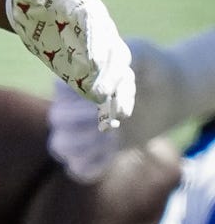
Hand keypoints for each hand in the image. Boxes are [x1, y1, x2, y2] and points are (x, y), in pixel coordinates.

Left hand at [8, 0, 134, 129]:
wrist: (36, 1)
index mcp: (86, 8)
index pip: (95, 26)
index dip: (95, 43)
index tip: (91, 62)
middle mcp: (100, 31)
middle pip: (111, 53)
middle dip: (107, 73)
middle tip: (98, 92)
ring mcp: (99, 51)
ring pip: (118, 72)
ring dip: (119, 92)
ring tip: (118, 114)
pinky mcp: (92, 67)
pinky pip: (109, 85)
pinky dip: (112, 101)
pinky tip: (113, 121)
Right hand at [48, 38, 182, 181]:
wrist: (166, 92)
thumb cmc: (150, 67)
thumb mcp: (141, 55)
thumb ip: (116, 65)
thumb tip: (97, 90)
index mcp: (73, 78)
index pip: (60, 92)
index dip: (84, 98)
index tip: (110, 95)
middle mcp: (68, 105)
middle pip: (58, 121)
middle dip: (89, 123)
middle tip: (116, 120)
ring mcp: (78, 130)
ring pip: (60, 147)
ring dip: (89, 146)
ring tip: (113, 138)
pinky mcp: (92, 150)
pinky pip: (77, 169)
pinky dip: (93, 166)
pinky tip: (112, 152)